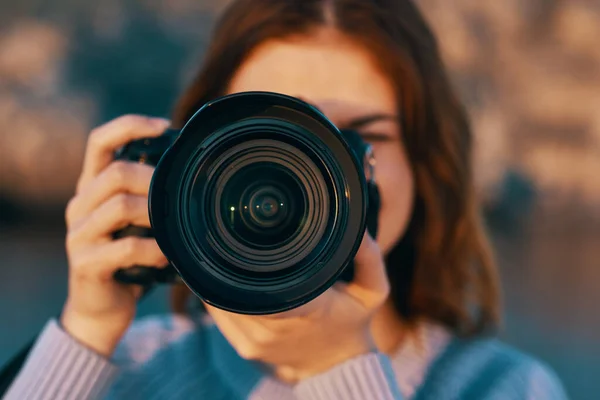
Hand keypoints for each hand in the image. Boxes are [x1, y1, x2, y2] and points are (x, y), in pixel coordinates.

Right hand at [60, 115, 170, 356]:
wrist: (101, 308)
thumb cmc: (128, 259)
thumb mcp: (137, 222)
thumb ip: (149, 197)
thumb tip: (191, 171)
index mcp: (92, 188)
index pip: (100, 142)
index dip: (129, 126)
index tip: (164, 125)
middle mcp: (80, 205)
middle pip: (114, 173)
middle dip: (153, 180)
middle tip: (180, 195)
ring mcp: (79, 234)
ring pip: (119, 207)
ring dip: (156, 216)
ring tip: (174, 230)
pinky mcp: (86, 264)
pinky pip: (126, 247)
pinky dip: (154, 250)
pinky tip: (166, 257)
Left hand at [205, 232, 389, 382]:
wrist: (335, 366)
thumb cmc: (352, 322)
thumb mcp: (373, 291)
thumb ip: (370, 259)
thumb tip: (360, 232)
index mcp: (309, 311)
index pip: (274, 287)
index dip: (255, 263)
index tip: (250, 240)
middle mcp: (278, 329)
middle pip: (243, 288)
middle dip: (239, 263)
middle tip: (238, 237)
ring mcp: (258, 342)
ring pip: (228, 301)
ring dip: (227, 278)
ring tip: (230, 253)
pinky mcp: (245, 348)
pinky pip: (221, 316)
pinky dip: (221, 295)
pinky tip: (224, 278)